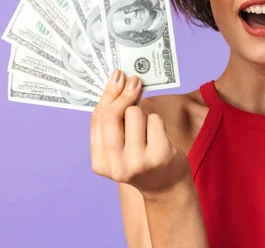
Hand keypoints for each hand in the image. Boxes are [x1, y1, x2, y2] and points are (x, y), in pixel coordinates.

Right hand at [90, 70, 190, 198]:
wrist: (167, 187)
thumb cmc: (141, 160)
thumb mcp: (120, 148)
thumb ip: (113, 123)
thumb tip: (117, 82)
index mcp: (100, 163)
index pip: (98, 120)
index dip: (107, 95)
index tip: (117, 77)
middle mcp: (117, 165)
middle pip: (113, 115)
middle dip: (124, 94)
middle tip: (134, 81)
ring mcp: (139, 162)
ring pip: (136, 114)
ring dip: (144, 114)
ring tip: (148, 129)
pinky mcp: (160, 155)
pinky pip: (155, 120)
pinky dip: (157, 121)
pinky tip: (159, 135)